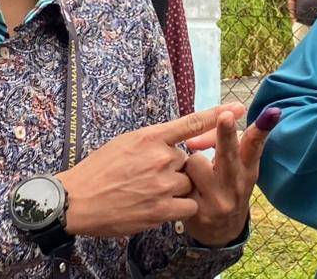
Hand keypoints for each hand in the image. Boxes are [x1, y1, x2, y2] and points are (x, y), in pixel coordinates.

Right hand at [58, 104, 245, 237]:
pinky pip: (189, 206)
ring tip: (149, 193)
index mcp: (150, 136)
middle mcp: (160, 157)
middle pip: (188, 161)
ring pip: (189, 184)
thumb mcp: (125, 143)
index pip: (191, 122)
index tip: (239, 107)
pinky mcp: (161, 209)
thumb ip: (153, 141)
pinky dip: (180, 208)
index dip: (218, 114)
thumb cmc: (99, 170)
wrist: (77, 200)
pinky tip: (161, 207)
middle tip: (149, 177)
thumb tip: (173, 142)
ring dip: (177, 189)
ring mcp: (162, 184)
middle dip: (176, 170)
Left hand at [181, 106, 281, 246]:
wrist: (222, 232)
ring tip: (197, 177)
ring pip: (195, 162)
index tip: (270, 113)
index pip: (255, 146)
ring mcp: (219, 201)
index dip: (260, 129)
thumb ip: (222, 144)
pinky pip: (180, 182)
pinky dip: (179, 181)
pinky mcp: (199, 213)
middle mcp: (237, 185)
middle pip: (229, 154)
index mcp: (248, 169)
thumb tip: (194, 139)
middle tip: (226, 116)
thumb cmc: (227, 187)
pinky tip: (186, 192)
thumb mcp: (235, 168)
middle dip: (226, 133)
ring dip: (190, 163)